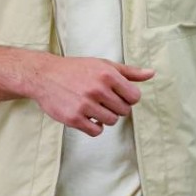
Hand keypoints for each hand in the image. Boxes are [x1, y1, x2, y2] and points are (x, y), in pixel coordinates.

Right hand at [26, 55, 153, 136]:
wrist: (44, 75)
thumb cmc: (76, 69)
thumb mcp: (103, 65)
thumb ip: (129, 71)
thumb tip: (151, 74)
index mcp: (107, 75)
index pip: (134, 97)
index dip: (127, 98)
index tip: (117, 95)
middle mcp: (97, 89)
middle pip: (124, 111)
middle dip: (116, 107)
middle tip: (102, 100)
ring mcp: (85, 105)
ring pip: (111, 121)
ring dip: (105, 117)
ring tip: (93, 107)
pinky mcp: (74, 118)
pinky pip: (96, 131)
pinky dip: (94, 127)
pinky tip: (87, 117)